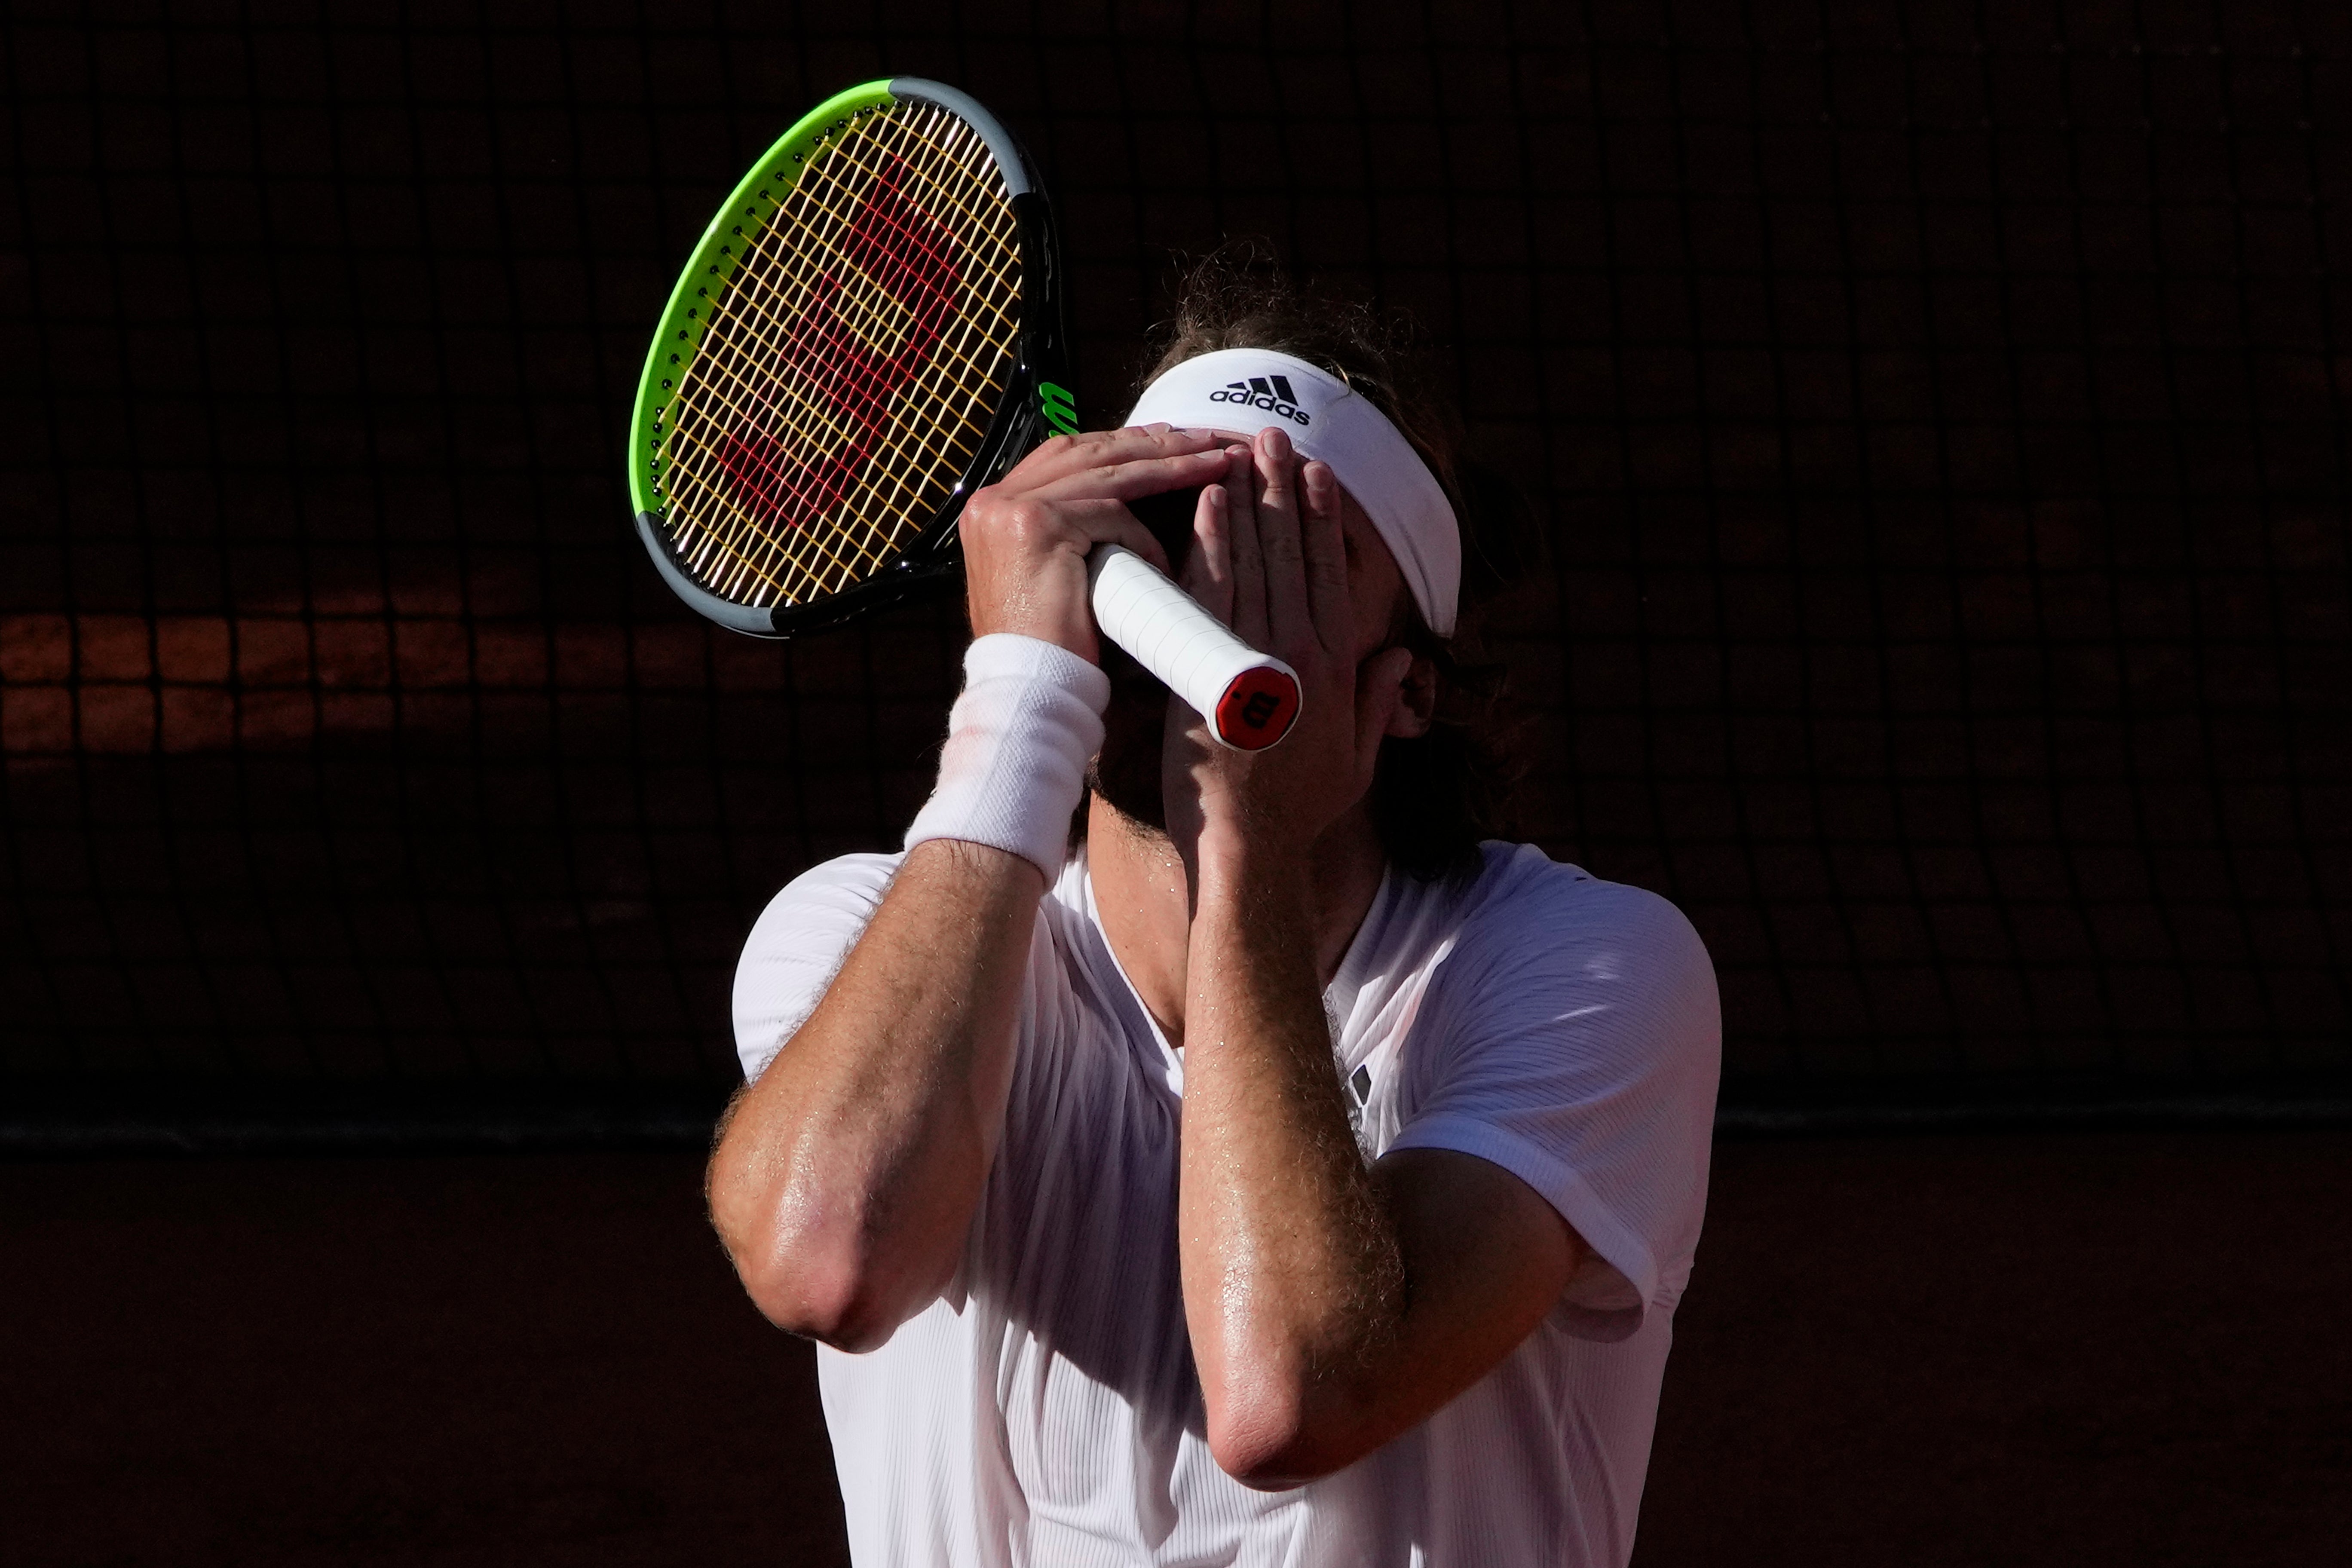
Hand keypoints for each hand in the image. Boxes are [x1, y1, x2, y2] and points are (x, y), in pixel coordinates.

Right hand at [959, 426, 1229, 661]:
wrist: (1026, 688)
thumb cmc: (1048, 645)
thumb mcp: (1051, 573)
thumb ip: (1068, 532)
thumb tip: (1120, 502)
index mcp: (992, 506)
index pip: (1064, 456)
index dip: (1119, 444)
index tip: (1166, 440)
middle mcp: (992, 499)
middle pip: (1087, 452)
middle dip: (1153, 443)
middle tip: (1207, 437)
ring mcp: (1009, 508)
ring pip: (1107, 475)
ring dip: (1170, 466)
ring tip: (1218, 461)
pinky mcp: (1036, 525)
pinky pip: (1111, 516)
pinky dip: (1144, 538)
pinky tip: (1166, 561)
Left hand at [1162, 428, 1418, 876]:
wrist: (1251, 851)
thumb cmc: (1297, 814)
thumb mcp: (1358, 761)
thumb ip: (1378, 704)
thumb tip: (1399, 659)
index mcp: (1338, 669)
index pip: (1331, 575)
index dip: (1324, 521)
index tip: (1317, 476)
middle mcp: (1303, 653)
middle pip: (1293, 553)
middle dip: (1283, 489)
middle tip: (1273, 438)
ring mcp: (1258, 657)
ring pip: (1254, 559)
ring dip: (1246, 500)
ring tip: (1239, 451)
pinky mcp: (1213, 667)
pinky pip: (1211, 589)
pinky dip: (1211, 541)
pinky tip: (1206, 501)